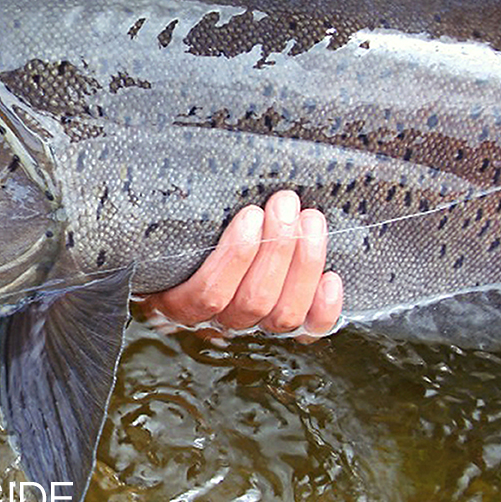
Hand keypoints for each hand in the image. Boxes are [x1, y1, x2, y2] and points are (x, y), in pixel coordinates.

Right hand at [137, 191, 343, 341]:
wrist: (195, 263)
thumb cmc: (179, 237)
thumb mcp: (168, 231)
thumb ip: (173, 217)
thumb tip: (175, 171)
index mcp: (178, 301)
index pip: (207, 294)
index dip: (235, 257)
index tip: (251, 215)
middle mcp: (217, 321)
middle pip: (253, 300)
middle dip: (277, 247)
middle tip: (285, 203)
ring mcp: (253, 327)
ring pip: (282, 314)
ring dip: (303, 264)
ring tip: (310, 220)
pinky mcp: (286, 328)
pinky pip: (309, 330)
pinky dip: (324, 308)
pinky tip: (331, 277)